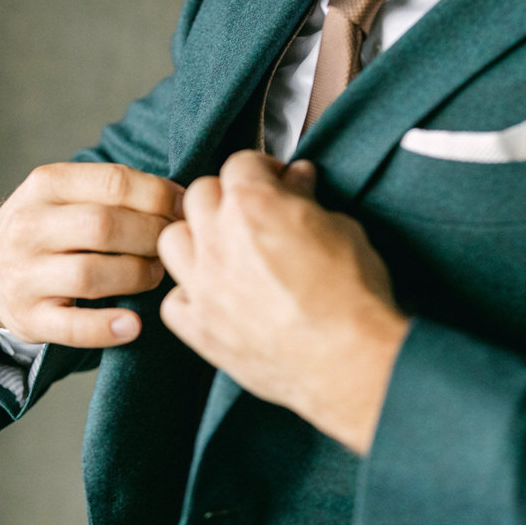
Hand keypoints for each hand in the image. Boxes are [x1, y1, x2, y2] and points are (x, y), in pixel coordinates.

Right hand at [0, 163, 183, 346]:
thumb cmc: (49, 227)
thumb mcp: (67, 193)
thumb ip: (114, 190)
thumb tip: (182, 197)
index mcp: (45, 185)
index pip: (114, 182)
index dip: (159, 196)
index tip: (182, 208)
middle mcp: (29, 227)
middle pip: (104, 227)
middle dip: (151, 236)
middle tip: (171, 246)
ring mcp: (24, 275)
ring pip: (90, 274)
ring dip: (136, 276)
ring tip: (153, 275)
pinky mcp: (28, 318)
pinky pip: (72, 328)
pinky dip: (107, 329)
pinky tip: (134, 325)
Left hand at [156, 151, 409, 453]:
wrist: (349, 361)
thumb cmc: (353, 295)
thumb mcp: (342, 230)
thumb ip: (308, 202)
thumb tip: (298, 182)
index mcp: (252, 205)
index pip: (240, 163)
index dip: (263, 171)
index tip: (277, 183)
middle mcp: (217, 240)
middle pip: (199, 196)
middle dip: (226, 199)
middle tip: (252, 215)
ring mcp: (203, 286)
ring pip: (172, 242)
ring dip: (196, 240)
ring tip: (225, 252)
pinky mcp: (200, 329)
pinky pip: (173, 302)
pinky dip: (190, 296)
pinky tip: (216, 299)